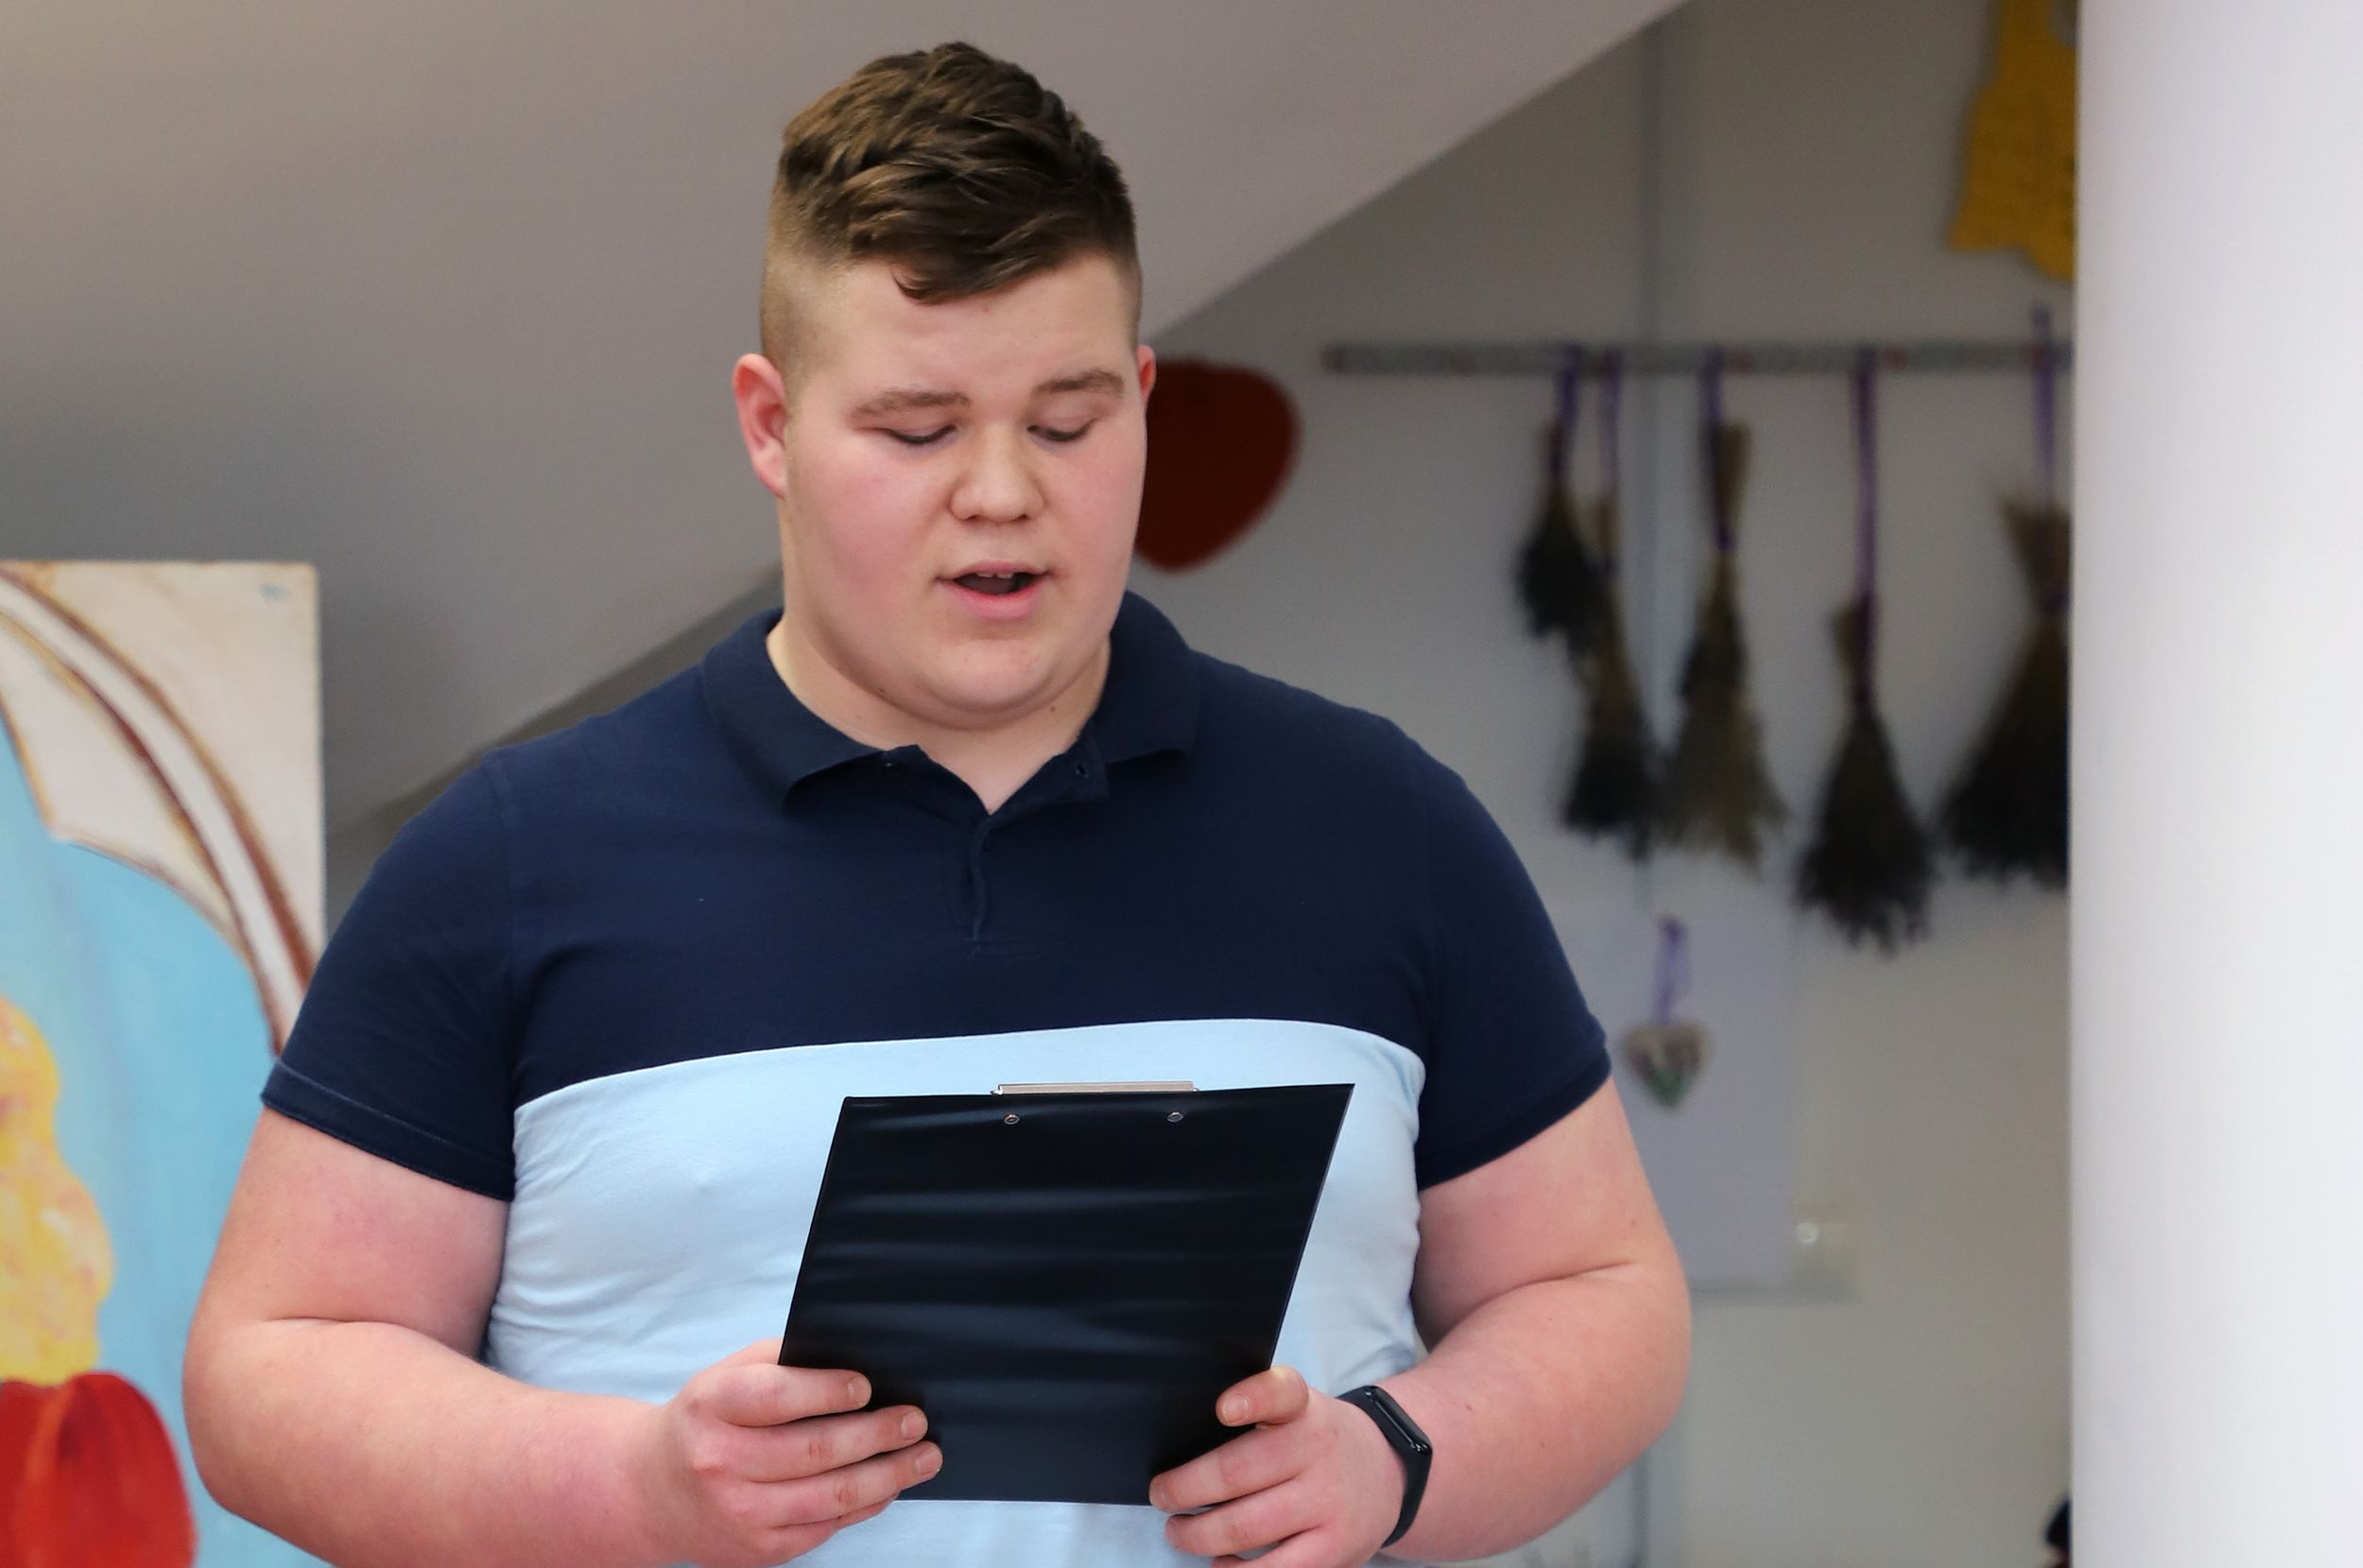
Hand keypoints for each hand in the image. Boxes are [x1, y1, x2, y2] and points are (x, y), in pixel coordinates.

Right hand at [629, 1338, 938, 1567]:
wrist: (653, 1491)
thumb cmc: (707, 1420)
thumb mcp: (728, 1375)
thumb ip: (784, 1362)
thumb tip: (857, 1362)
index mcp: (711, 1406)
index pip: (777, 1397)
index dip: (828, 1391)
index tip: (868, 1386)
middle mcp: (720, 1462)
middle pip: (815, 1450)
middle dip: (877, 1433)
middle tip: (915, 1420)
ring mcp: (739, 1512)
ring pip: (830, 1496)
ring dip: (888, 1475)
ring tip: (924, 1456)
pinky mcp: (758, 1549)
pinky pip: (825, 1527)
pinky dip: (865, 1505)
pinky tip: (889, 1485)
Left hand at [1149, 1366, 1404, 1566]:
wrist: (1386, 1475)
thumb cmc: (1318, 1443)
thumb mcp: (1298, 1410)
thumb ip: (1256, 1417)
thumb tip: (1184, 1450)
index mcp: (1303, 1409)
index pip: (1280, 1392)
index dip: (1252, 1398)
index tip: (1223, 1409)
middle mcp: (1318, 1452)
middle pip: (1236, 1473)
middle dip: (1184, 1488)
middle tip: (1162, 1494)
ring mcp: (1328, 1503)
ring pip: (1245, 1527)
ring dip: (1198, 1534)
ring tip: (1179, 1531)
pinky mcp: (1334, 1549)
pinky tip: (1220, 1561)